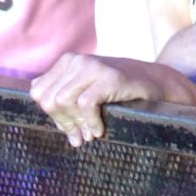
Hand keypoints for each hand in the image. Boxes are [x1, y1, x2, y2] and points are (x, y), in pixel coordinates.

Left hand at [30, 54, 195, 147]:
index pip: (39, 93)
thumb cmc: (118, 90)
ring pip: (62, 101)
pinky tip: (100, 129)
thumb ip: (64, 94)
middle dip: (63, 122)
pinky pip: (85, 105)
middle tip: (80, 136)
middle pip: (48, 99)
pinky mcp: (110, 77)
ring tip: (90, 134)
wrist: (155, 83)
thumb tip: (43, 108)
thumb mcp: (87, 88)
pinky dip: (91, 122)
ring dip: (76, 124)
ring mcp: (94, 66)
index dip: (52, 115)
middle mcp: (78, 60)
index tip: (69, 128)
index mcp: (68, 61)